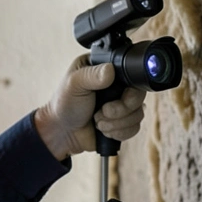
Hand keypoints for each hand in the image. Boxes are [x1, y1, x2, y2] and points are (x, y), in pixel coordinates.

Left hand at [33, 55, 147, 159]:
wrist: (63, 133)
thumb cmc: (64, 104)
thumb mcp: (74, 84)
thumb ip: (91, 75)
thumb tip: (110, 70)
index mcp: (106, 69)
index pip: (131, 73)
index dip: (127, 87)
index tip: (113, 95)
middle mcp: (118, 85)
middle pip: (139, 95)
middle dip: (121, 109)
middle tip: (103, 111)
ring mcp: (122, 104)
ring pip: (138, 114)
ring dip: (116, 123)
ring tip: (98, 121)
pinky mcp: (124, 122)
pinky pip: (134, 128)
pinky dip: (118, 132)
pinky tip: (104, 130)